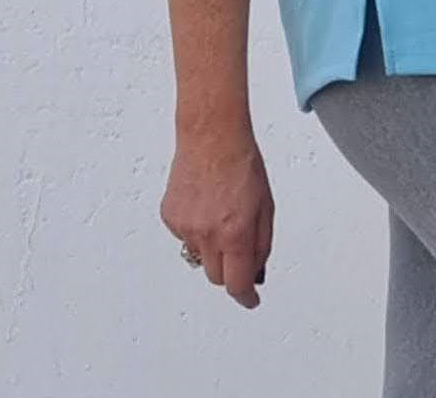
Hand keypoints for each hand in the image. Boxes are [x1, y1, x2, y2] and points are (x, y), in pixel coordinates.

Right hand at [159, 126, 274, 307]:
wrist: (211, 135)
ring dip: (212, 247)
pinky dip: (195, 228)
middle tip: (237, 244)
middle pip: (217, 277)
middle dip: (230, 269)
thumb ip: (261, 244)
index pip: (237, 283)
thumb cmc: (242, 163)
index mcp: (235, 232)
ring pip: (199, 256)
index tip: (250, 300)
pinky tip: (204, 203)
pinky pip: (184, 236)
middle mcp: (207, 234)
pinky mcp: (169, 217)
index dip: (245, 297)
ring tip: (220, 212)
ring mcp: (184, 227)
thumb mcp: (265, 206)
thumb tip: (255, 272)